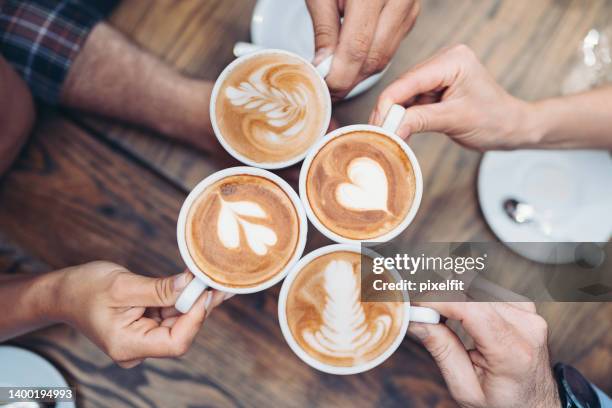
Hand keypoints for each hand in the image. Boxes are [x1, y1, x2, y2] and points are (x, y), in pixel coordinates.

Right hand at [54, 261, 228, 367]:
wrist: (63, 293)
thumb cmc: (85, 289)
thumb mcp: (123, 285)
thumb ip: (159, 289)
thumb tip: (191, 284)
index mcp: (127, 345)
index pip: (176, 342)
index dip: (196, 318)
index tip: (206, 292)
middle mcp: (137, 349)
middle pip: (181, 333)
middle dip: (199, 306)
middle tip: (218, 282)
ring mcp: (141, 340)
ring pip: (178, 323)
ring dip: (193, 301)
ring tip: (210, 280)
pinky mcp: (145, 328)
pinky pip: (170, 316)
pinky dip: (182, 300)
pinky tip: (198, 285)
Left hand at [306, 0, 419, 99]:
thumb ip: (324, 30)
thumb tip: (324, 68)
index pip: (357, 47)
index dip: (340, 75)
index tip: (325, 89)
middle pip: (375, 57)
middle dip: (349, 79)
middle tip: (328, 89)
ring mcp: (409, 5)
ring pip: (385, 55)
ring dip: (360, 73)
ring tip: (337, 76)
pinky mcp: (411, 12)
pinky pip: (392, 45)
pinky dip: (372, 58)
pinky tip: (353, 59)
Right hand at [370, 45, 535, 150]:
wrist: (511, 127)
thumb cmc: (494, 121)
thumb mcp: (454, 121)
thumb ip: (419, 121)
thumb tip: (391, 129)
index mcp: (453, 60)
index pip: (409, 81)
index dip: (389, 104)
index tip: (377, 127)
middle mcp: (444, 61)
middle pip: (403, 87)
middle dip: (389, 112)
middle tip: (377, 135)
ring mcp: (439, 73)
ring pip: (404, 95)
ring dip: (395, 116)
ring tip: (385, 136)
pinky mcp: (436, 86)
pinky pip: (412, 101)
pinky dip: (405, 117)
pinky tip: (397, 130)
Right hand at [409, 302, 559, 407]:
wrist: (535, 406)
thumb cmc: (503, 403)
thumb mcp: (465, 388)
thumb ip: (442, 350)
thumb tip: (417, 320)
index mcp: (513, 352)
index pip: (472, 310)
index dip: (438, 300)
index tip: (415, 303)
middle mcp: (527, 327)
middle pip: (473, 295)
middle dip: (441, 298)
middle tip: (419, 311)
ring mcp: (530, 315)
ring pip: (479, 289)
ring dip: (455, 298)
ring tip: (439, 314)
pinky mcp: (527, 308)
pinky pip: (489, 291)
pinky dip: (470, 298)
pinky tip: (461, 313)